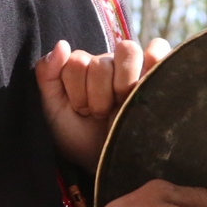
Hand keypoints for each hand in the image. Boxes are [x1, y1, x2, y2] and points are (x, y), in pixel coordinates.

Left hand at [35, 37, 170, 168]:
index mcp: (86, 65)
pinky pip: (159, 49)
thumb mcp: (52, 108)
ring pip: (129, 51)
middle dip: (98, 93)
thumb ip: (47, 74)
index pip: (78, 61)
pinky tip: (144, 82)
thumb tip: (62, 44)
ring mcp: (137, 67)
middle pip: (103, 60)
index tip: (80, 111)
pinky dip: (155, 56)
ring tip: (121, 106)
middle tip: (100, 113)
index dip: (76, 89)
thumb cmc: (77, 135)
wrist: (103, 161)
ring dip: (123, 83)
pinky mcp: (159, 75)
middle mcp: (111, 62)